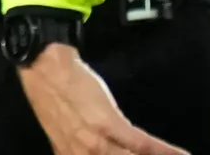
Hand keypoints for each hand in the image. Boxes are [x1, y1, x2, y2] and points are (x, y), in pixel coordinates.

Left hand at [15, 44, 186, 154]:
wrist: (44, 64)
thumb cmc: (51, 92)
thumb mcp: (59, 128)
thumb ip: (75, 147)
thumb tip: (96, 152)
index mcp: (68, 154)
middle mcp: (81, 154)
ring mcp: (95, 142)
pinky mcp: (109, 125)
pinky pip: (143, 145)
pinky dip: (165, 152)